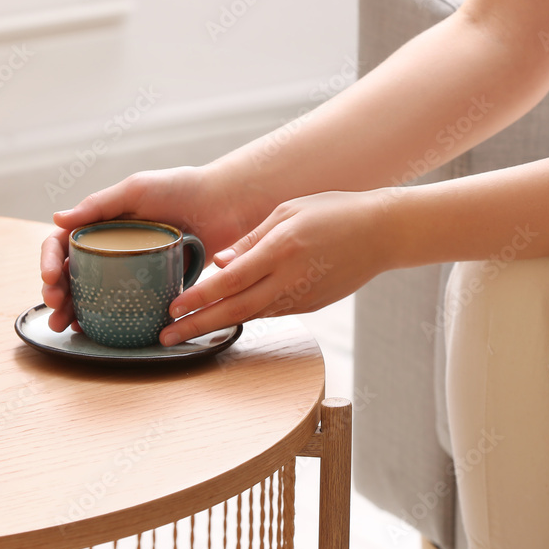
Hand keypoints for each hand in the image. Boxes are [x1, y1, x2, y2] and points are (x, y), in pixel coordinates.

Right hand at [40, 165, 266, 332]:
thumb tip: (57, 220)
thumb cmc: (182, 188)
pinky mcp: (154, 284)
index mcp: (102, 223)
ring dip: (74, 311)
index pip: (63, 243)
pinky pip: (126, 304)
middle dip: (57, 292)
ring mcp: (132, 268)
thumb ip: (100, 204)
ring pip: (93, 293)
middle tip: (56, 308)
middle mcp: (112, 246)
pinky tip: (94, 330)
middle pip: (73, 273)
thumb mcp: (138, 189)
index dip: (49, 260)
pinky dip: (106, 318)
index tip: (49, 278)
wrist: (225, 204)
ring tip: (66, 326)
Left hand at [159, 190, 391, 344]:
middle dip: (197, 324)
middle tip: (166, 336)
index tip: (171, 308)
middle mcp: (290, 278)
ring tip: (187, 333)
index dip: (198, 297)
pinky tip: (225, 320)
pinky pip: (273, 313)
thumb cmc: (334, 212)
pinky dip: (246, 318)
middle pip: (236, 309)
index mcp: (281, 249)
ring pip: (253, 316)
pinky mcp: (313, 305)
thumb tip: (219, 264)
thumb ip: (252, 239)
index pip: (230, 281)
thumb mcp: (289, 211)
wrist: (382, 233)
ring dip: (217, 326)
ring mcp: (303, 296)